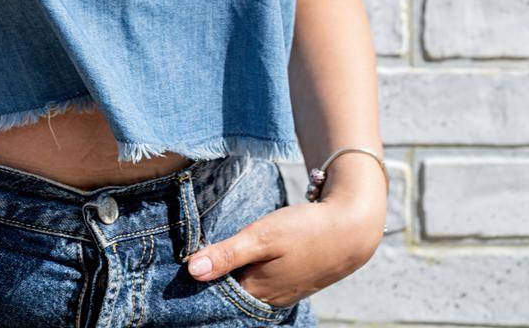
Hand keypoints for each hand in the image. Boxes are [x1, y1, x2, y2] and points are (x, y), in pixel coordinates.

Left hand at [185, 190, 384, 309]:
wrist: (350, 229)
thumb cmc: (306, 230)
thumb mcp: (263, 236)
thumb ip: (228, 254)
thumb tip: (192, 270)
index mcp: (257, 292)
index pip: (216, 294)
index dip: (197, 280)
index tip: (178, 266)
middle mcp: (267, 300)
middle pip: (229, 294)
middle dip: (211, 279)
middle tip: (188, 257)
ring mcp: (280, 293)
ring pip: (244, 287)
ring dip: (228, 273)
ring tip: (209, 254)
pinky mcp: (289, 282)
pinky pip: (259, 282)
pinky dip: (245, 271)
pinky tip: (238, 256)